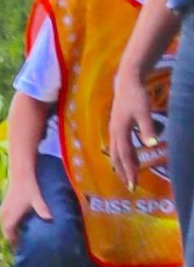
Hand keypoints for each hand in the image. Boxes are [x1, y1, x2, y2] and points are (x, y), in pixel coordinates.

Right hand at [0, 170, 51, 241]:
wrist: (20, 176)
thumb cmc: (29, 188)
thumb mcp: (36, 199)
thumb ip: (42, 209)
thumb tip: (50, 218)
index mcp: (11, 216)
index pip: (10, 235)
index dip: (15, 244)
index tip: (22, 250)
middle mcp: (4, 215)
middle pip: (6, 233)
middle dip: (12, 241)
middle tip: (22, 247)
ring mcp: (3, 211)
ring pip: (4, 228)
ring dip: (10, 234)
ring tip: (19, 240)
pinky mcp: (3, 208)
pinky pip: (4, 222)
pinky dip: (9, 227)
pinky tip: (17, 228)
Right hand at [110, 70, 161, 191]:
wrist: (128, 81)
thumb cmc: (136, 95)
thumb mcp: (144, 111)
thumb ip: (148, 128)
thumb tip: (153, 144)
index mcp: (120, 131)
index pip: (125, 156)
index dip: (129, 171)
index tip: (133, 185)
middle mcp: (114, 133)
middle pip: (117, 157)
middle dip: (123, 171)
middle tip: (130, 186)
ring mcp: (114, 129)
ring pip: (116, 152)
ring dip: (122, 164)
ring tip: (128, 175)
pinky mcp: (117, 126)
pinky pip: (118, 145)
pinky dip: (123, 155)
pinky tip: (130, 156)